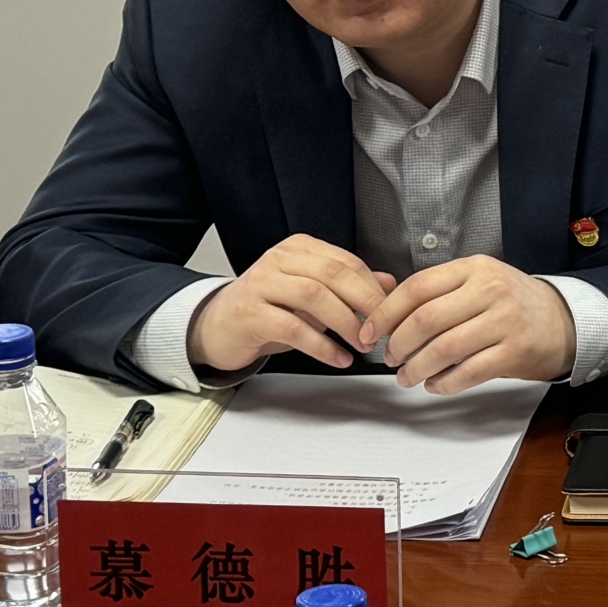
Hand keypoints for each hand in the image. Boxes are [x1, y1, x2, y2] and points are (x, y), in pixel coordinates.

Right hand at [185, 233, 398, 372]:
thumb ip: (347, 286)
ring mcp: (261, 283)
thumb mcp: (310, 294)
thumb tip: (388, 284)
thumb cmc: (267, 310)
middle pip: (334, 275)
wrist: (217, 327)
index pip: (346, 262)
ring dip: (345, 323)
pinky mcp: (250, 313)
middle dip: (364, 303)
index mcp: (299, 248)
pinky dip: (321, 345)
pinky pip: (294, 328)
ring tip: (362, 345)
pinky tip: (337, 358)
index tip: (390, 312)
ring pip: (315, 297)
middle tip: (381, 330)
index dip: (372, 288)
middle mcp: (279, 259)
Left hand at [358, 255, 576, 393]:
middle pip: (426, 319)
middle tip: (390, 358)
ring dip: (417, 368)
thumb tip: (388, 314)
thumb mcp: (479, 282)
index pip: (417, 287)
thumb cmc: (513, 304)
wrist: (564, 321)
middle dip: (399, 344)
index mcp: (473, 269)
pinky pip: (468, 372)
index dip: (386, 313)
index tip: (371, 332)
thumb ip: (440, 292)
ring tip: (407, 377)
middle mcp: (489, 290)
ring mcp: (504, 321)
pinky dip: (444, 383)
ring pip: (444, 349)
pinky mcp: (515, 351)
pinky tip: (436, 385)